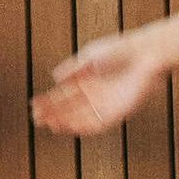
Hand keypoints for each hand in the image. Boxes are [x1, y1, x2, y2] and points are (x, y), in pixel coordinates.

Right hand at [31, 29, 173, 135]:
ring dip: (64, 123)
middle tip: (35, 119)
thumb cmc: (119, 50)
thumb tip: (55, 77)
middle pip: (69, 109)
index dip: (48, 101)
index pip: (63, 95)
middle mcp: (94, 95)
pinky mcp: (118, 112)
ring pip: (81, 118)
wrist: (144, 55)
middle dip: (52, 114)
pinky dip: (83, 127)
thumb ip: (74, 68)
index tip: (34, 106)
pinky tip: (69, 127)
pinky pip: (98, 124)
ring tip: (49, 125)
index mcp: (86, 80)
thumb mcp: (91, 56)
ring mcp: (106, 104)